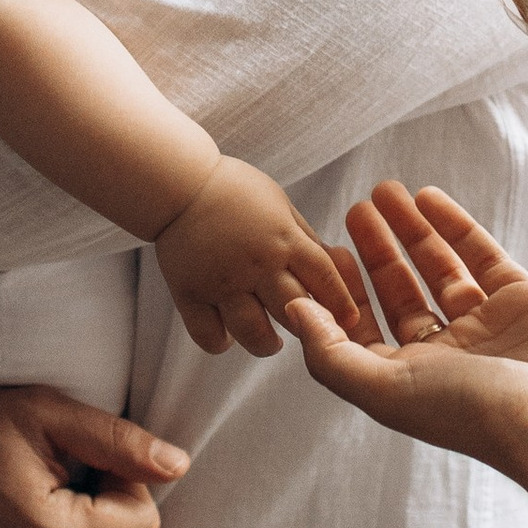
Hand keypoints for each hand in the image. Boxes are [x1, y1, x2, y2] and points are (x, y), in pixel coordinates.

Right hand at [152, 157, 375, 357]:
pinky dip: (221, 343)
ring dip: (266, 343)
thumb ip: (304, 238)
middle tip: (305, 331)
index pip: (324, 279)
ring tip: (270, 341)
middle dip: (306, 326)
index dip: (340, 303)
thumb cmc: (235, 190)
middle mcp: (256, 265)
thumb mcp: (281, 205)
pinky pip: (208, 334)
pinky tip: (228, 337)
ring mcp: (221, 282)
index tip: (348, 322)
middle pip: (293, 311)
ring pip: (253, 332)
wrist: (179, 184)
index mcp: (284, 240)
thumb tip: (334, 264)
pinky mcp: (189, 293)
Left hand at [287, 181, 527, 464]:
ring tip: (385, 192)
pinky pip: (481, 256)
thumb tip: (295, 313)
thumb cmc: (474, 413)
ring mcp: (486, 327)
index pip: (364, 333)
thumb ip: (333, 354)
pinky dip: (455, 227)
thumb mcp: (386, 389)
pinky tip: (429, 199)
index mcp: (410, 384)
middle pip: (399, 296)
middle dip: (374, 254)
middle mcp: (446, 357)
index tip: (324, 255)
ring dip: (410, 232)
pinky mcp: (522, 301)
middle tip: (353, 210)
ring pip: (438, 270)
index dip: (342, 295)